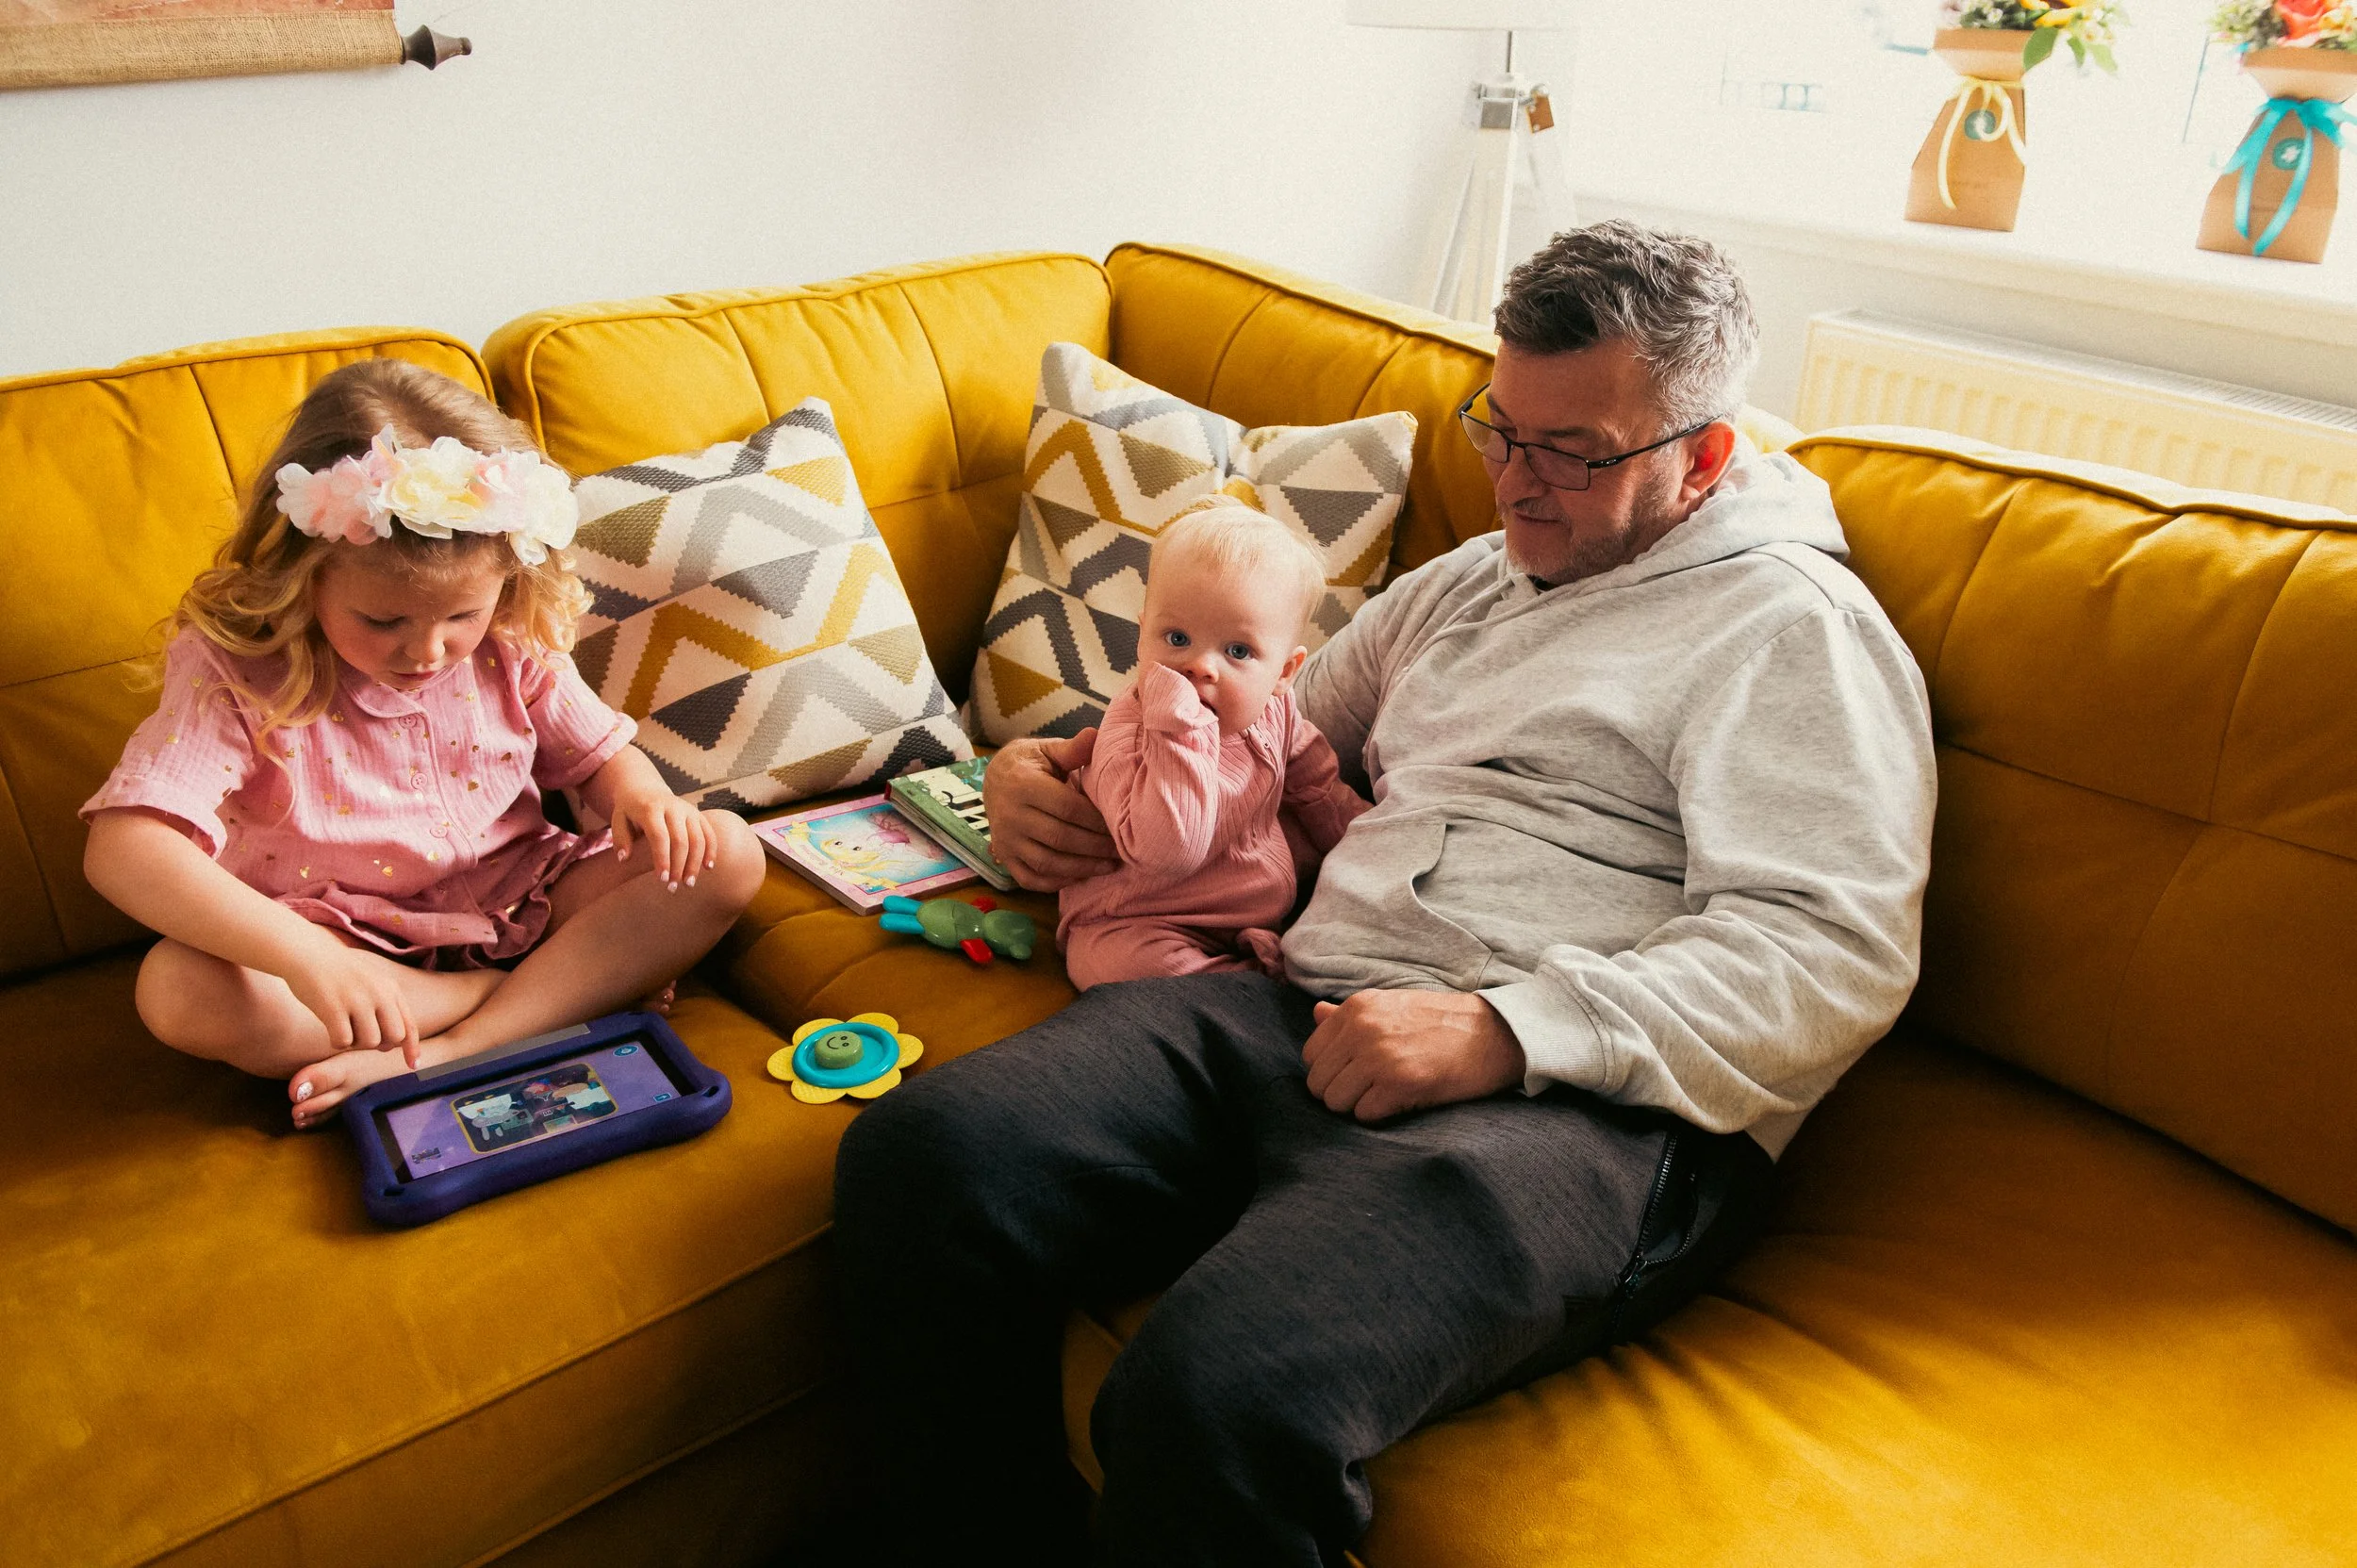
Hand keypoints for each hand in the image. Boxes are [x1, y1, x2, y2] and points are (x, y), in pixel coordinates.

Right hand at [284, 938, 419, 1065]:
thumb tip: (393, 1043)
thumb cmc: (337, 972)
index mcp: (390, 988)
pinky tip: (329, 1028)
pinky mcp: (333, 1008)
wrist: (306, 952)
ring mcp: (357, 1000)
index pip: (409, 1024)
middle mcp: (379, 993)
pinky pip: (343, 1042)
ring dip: (356, 1043)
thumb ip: (385, 1006)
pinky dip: (336, 1042)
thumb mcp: (370, 981)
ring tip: (344, 1027)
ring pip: (369, 1043)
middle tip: (362, 1037)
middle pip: (394, 1037)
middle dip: (380, 1045)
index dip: (412, 1048)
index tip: (413, 1065)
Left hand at [610, 781, 713, 890]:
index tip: (661, 880)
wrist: (646, 789)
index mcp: (651, 808)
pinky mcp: (698, 814)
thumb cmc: (630, 811)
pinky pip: (709, 833)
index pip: (660, 836)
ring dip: (695, 863)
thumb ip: (620, 838)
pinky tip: (707, 868)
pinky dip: (711, 851)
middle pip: (681, 840)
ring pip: (698, 839)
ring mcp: (689, 810)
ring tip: (688, 883)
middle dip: (679, 866)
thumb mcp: (618, 819)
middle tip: (673, 887)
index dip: (662, 859)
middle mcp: (673, 807)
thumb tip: (624, 858)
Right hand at [985, 731, 1118, 890]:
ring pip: (1047, 863)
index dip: (1096, 820)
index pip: (1067, 808)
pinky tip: (1081, 876)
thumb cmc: (1031, 763)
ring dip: (1082, 868)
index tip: (1120, 825)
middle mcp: (1010, 815)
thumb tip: (1095, 736)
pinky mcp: (1004, 858)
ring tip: (1109, 866)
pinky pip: (1031, 879)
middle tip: (1122, 850)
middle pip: (1060, 838)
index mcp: (1023, 785)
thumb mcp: (1048, 750)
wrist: (995, 779)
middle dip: (1095, 847)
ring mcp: (1005, 840)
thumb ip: (1072, 749)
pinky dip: (1057, 882)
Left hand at [1301, 990, 1526, 1122]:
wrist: (1494, 1032)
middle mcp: (1362, 1029)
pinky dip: (1379, 1116)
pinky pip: (1364, 1115)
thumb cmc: (1442, 1023)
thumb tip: (1316, 1014)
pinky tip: (1401, 1102)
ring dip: (1358, 1107)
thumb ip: (1349, 1015)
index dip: (1331, 1071)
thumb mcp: (1391, 1005)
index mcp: (1357, 1008)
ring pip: (1336, 1102)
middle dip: (1341, 1094)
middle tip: (1371, 1091)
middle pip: (1318, 1083)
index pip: (1311, 1055)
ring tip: (1386, 1096)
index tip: (1355, 1075)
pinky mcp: (1400, 1083)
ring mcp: (1380, 1056)